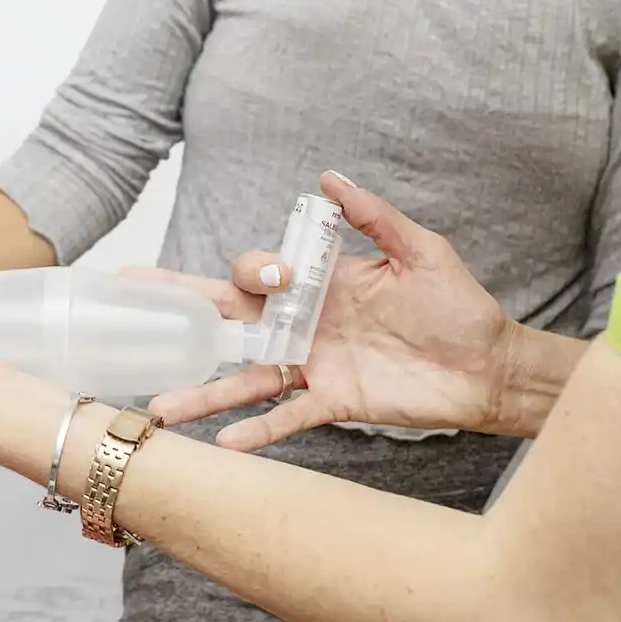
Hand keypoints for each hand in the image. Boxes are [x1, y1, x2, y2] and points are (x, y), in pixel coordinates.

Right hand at [148, 171, 522, 451]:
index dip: (253, 271)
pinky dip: (256, 432)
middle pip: (229, 321)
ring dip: (204, 391)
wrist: (489, 365)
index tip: (278, 276)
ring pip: (244, 379)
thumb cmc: (456, 304)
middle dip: (181, 316)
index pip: (257, 274)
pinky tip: (224, 446)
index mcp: (316, 284)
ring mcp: (312, 366)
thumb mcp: (419, 250)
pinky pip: (285, 418)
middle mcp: (302, 325)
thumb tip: (330, 176)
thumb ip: (373, 216)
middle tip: (131, 307)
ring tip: (162, 406)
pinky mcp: (332, 403)